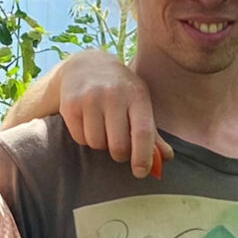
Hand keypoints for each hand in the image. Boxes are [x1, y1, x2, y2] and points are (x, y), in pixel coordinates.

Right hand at [57, 50, 172, 177]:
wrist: (88, 65)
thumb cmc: (122, 90)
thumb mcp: (141, 104)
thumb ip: (153, 133)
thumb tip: (166, 158)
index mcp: (137, 96)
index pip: (142, 132)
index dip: (143, 156)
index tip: (141, 172)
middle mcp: (113, 95)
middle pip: (118, 144)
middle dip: (121, 154)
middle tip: (121, 149)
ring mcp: (90, 99)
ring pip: (97, 144)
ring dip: (102, 146)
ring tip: (105, 131)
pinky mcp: (70, 105)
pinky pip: (80, 138)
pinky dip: (86, 139)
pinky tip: (90, 124)